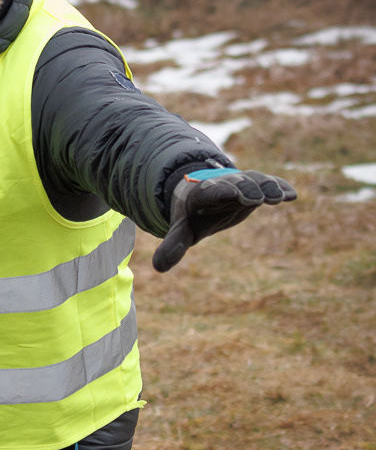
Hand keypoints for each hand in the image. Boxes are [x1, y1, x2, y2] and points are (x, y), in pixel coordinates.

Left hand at [152, 167, 296, 272]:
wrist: (203, 194)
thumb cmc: (192, 214)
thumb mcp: (182, 230)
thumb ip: (173, 245)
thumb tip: (158, 267)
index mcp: (202, 193)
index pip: (212, 191)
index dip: (223, 192)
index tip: (235, 195)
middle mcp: (224, 185)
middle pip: (236, 184)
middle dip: (247, 189)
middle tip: (258, 198)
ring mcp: (242, 184)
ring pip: (255, 181)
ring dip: (268, 188)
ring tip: (281, 198)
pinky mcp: (257, 187)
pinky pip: (270, 184)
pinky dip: (281, 187)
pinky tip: (293, 195)